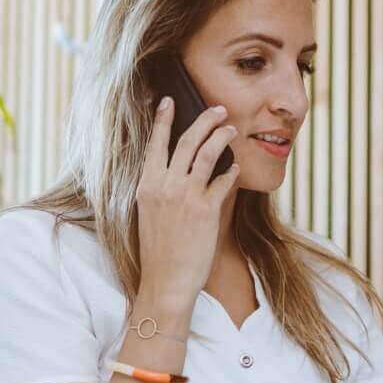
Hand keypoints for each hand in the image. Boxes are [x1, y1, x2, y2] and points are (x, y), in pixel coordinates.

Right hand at [136, 98, 238, 305]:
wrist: (166, 281)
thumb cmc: (158, 251)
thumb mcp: (148, 213)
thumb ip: (159, 189)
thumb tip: (175, 169)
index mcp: (146, 185)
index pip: (155, 144)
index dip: (163, 120)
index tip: (168, 101)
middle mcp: (165, 186)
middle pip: (186, 141)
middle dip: (204, 120)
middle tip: (217, 108)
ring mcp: (186, 196)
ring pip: (206, 154)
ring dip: (221, 137)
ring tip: (231, 128)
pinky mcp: (206, 210)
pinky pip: (223, 181)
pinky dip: (230, 171)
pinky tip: (236, 167)